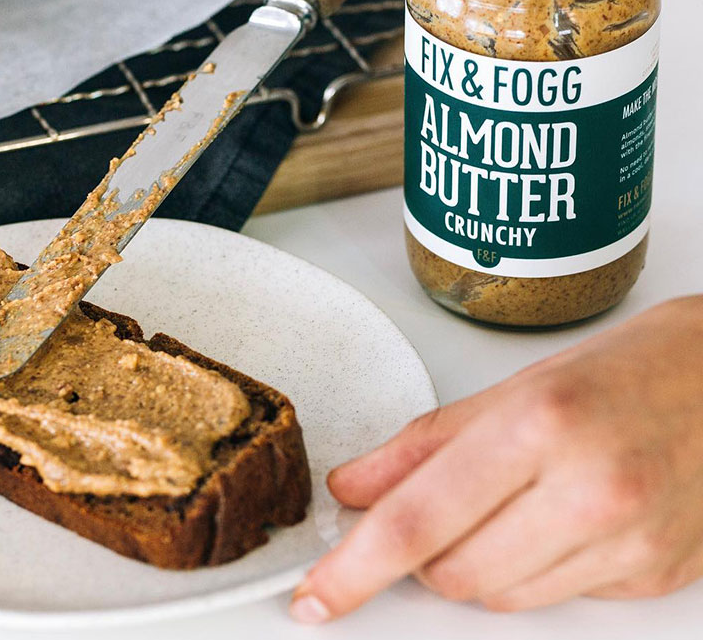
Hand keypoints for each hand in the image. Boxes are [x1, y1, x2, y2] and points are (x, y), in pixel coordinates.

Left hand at [290, 295, 702, 622]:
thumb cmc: (623, 368)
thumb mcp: (512, 388)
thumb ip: (422, 445)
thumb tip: (353, 489)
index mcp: (538, 426)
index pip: (417, 520)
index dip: (353, 568)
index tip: (315, 596)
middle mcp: (587, 491)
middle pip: (450, 573)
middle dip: (425, 549)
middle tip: (449, 499)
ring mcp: (628, 544)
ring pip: (498, 597)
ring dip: (477, 562)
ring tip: (516, 498)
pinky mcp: (653, 577)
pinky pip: (555, 599)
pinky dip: (534, 568)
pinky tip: (562, 516)